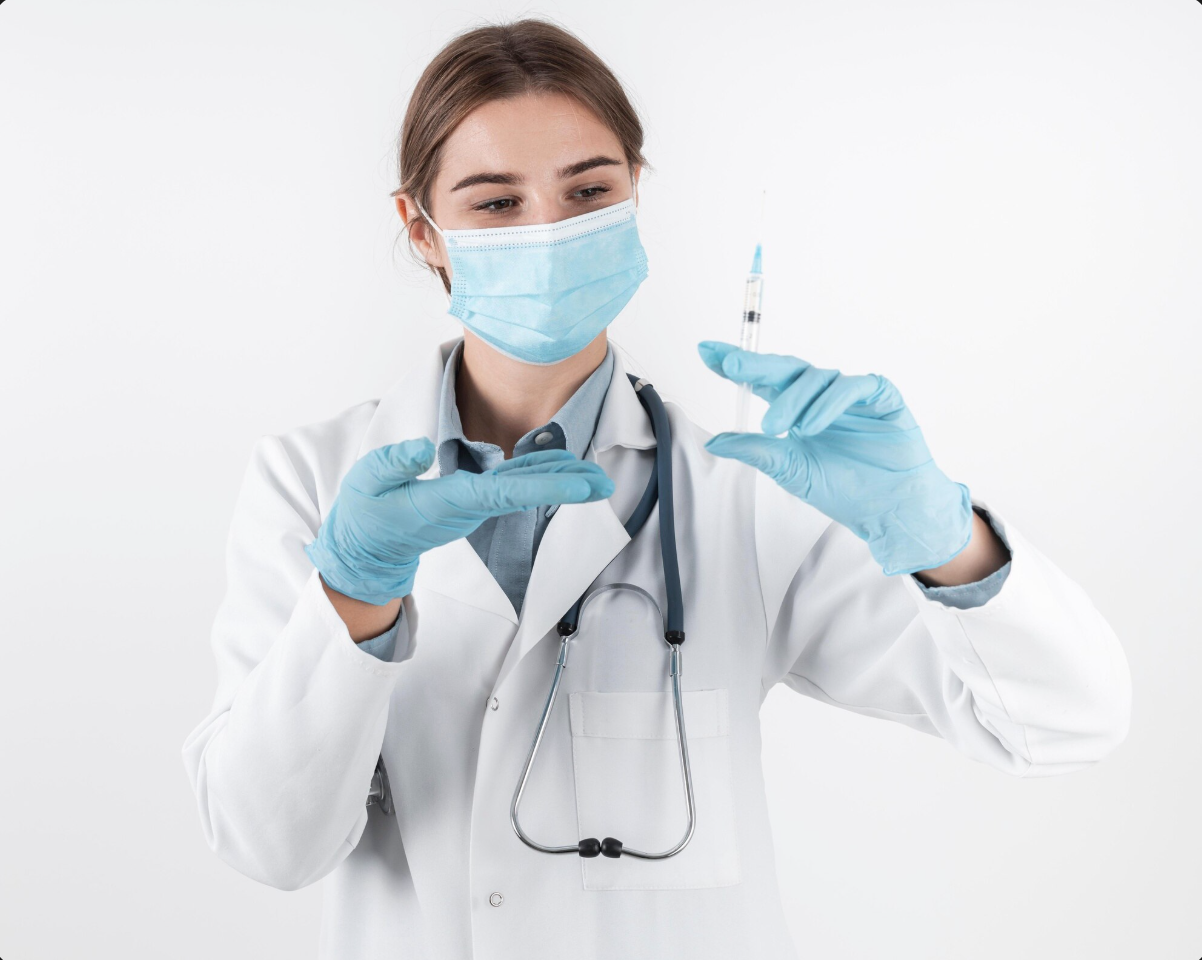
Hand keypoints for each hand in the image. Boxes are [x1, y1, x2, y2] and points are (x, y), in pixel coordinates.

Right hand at [304, 438, 613, 603]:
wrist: (365, 554)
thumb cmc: (363, 517)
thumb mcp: (365, 482)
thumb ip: (393, 464)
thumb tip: (423, 447)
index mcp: (447, 502)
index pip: (503, 492)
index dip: (544, 487)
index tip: (579, 485)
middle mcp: (468, 507)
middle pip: (524, 493)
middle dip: (566, 487)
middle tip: (605, 482)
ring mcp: (472, 508)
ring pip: (522, 490)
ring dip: (559, 480)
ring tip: (595, 473)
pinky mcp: (471, 503)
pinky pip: (511, 488)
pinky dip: (538, 476)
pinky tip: (560, 467)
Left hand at [697, 341, 971, 575]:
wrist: (889, 509)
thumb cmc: (843, 489)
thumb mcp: (788, 470)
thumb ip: (754, 450)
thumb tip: (713, 442)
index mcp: (796, 409)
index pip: (761, 380)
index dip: (736, 364)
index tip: (706, 352)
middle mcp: (820, 396)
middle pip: (785, 370)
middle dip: (755, 365)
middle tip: (730, 365)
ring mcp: (850, 394)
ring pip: (815, 378)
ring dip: (792, 400)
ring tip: (774, 427)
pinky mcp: (880, 395)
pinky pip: (851, 387)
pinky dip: (828, 404)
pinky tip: (811, 425)